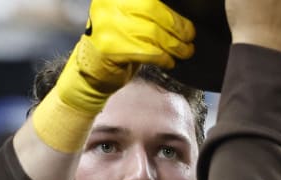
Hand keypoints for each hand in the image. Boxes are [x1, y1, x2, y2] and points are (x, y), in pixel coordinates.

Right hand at [57, 0, 195, 113]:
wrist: (90, 71)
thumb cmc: (116, 44)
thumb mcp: (129, 18)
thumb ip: (149, 10)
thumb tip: (181, 15)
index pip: (151, 0)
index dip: (172, 10)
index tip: (187, 23)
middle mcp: (108, 5)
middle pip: (153, 10)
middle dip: (178, 26)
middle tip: (189, 37)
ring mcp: (107, 25)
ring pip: (153, 33)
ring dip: (174, 45)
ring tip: (184, 51)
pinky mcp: (110, 48)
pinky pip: (147, 51)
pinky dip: (163, 57)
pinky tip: (168, 62)